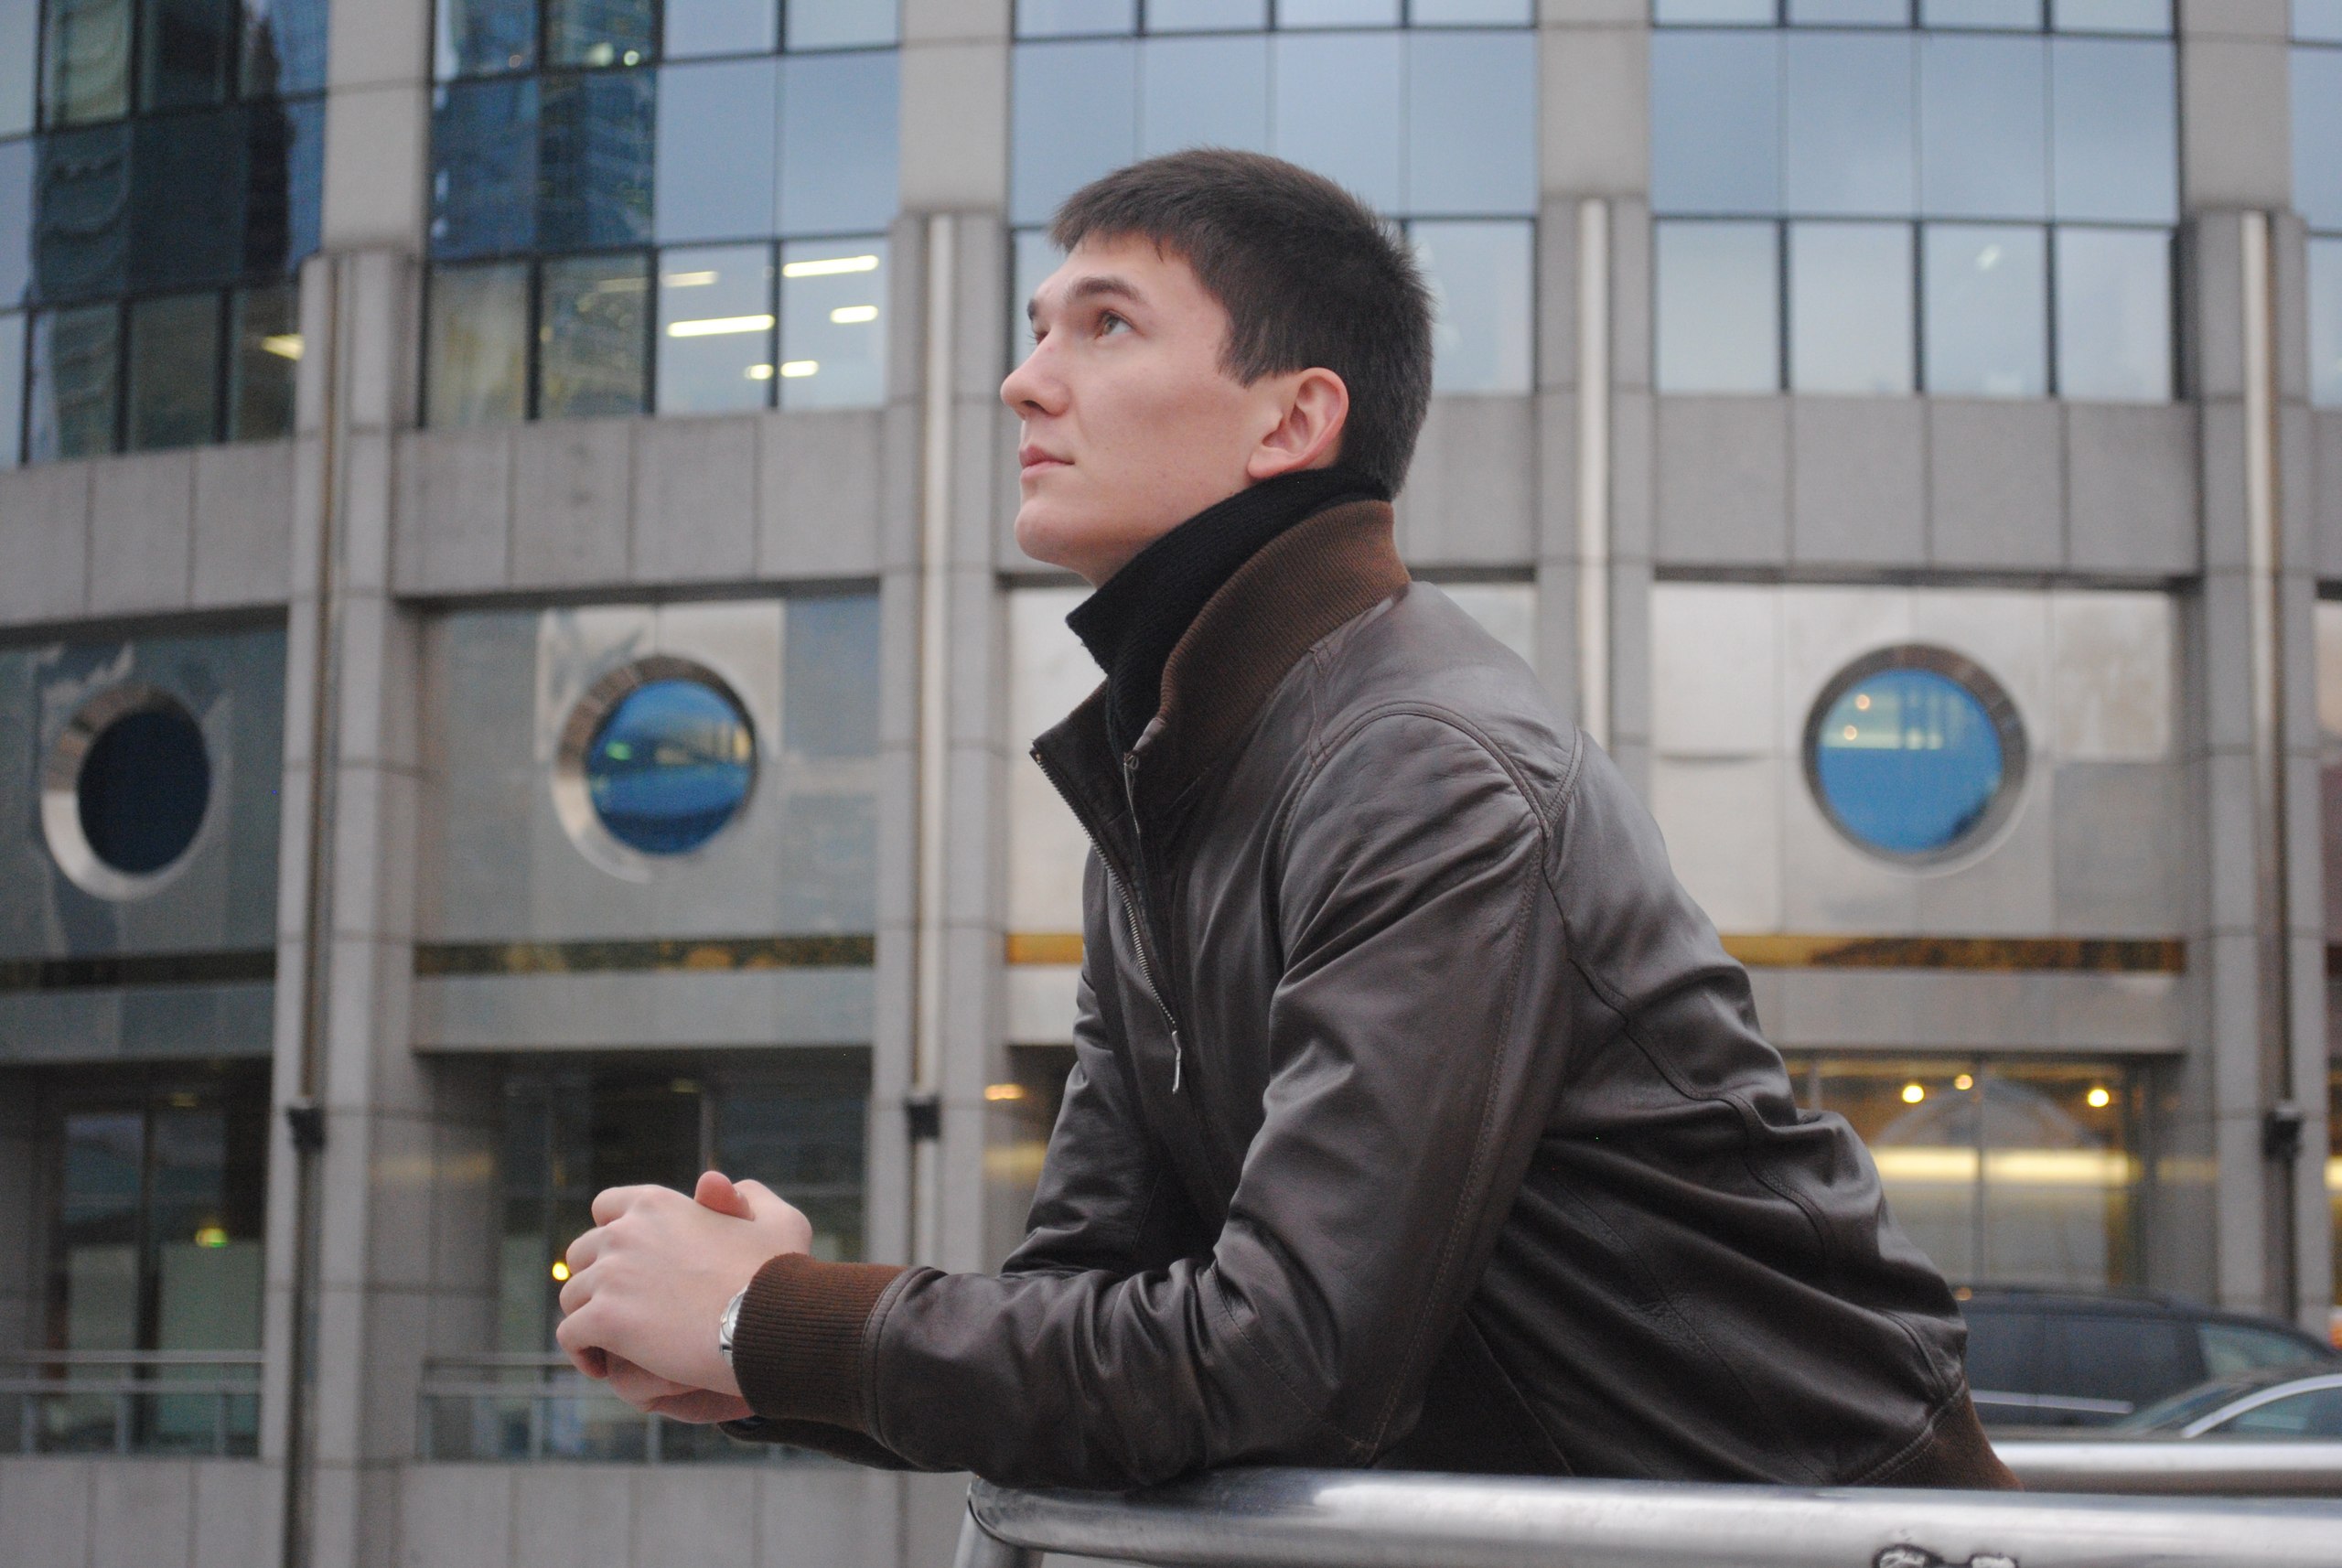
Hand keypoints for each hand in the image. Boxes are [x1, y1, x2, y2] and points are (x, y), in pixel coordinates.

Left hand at [556, 1169, 811, 1411]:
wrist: (769, 1319)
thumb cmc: (779, 1273)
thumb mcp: (776, 1219)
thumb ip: (745, 1196)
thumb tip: (714, 1185)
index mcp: (656, 1203)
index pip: (605, 1207)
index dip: (613, 1235)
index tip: (629, 1263)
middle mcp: (625, 1231)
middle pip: (580, 1254)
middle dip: (595, 1280)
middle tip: (620, 1310)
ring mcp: (611, 1275)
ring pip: (571, 1298)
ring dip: (587, 1319)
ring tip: (611, 1343)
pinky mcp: (605, 1318)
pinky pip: (570, 1336)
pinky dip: (582, 1352)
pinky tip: (601, 1366)